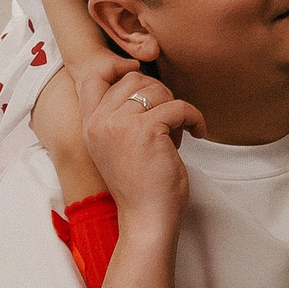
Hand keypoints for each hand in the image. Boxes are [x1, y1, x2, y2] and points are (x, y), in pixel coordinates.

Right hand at [77, 67, 200, 225]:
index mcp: (90, 125)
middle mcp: (100, 122)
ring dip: (175, 107)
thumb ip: (119, 117)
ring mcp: (121, 124)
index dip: (118, 68)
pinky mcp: (147, 130)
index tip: (140, 73)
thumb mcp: (115, 147)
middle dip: (158, 92)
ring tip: (179, 131)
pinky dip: (195, 117)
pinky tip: (198, 132)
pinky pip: (179, 107)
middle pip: (133, 79)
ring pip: (157, 90)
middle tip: (169, 118)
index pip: (94, 77)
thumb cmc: (138, 187)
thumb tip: (144, 82)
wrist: (146, 219)